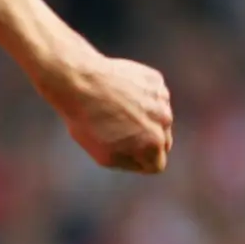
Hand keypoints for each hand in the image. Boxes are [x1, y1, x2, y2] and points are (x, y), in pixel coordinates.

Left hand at [49, 53, 172, 173]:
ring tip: (118, 111)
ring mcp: (161, 98)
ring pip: (159, 117)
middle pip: (162, 141)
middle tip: (120, 131)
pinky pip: (154, 96)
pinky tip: (122, 94)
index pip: (157, 164)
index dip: (138, 161)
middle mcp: (164, 121)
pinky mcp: (155, 79)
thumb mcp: (105, 158)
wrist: (79, 82)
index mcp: (154, 143)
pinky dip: (142, 98)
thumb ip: (131, 164)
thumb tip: (143, 162)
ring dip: (145, 118)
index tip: (122, 150)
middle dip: (145, 141)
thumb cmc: (88, 122)